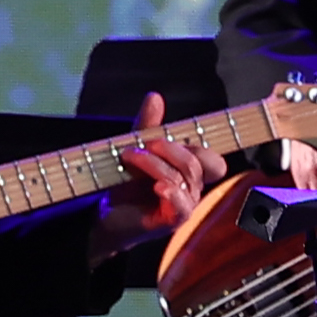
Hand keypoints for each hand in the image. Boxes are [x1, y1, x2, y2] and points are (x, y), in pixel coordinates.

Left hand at [91, 92, 227, 264]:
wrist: (104, 216)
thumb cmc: (124, 184)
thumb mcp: (136, 149)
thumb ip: (147, 126)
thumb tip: (155, 97)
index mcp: (189, 172)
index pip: (212, 159)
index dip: (199, 146)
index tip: (167, 136)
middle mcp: (192, 188)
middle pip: (200, 164)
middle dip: (173, 149)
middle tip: (148, 143)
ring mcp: (183, 205)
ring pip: (183, 178)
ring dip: (155, 164)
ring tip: (129, 157)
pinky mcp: (171, 220)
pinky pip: (182, 205)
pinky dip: (171, 192)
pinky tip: (158, 187)